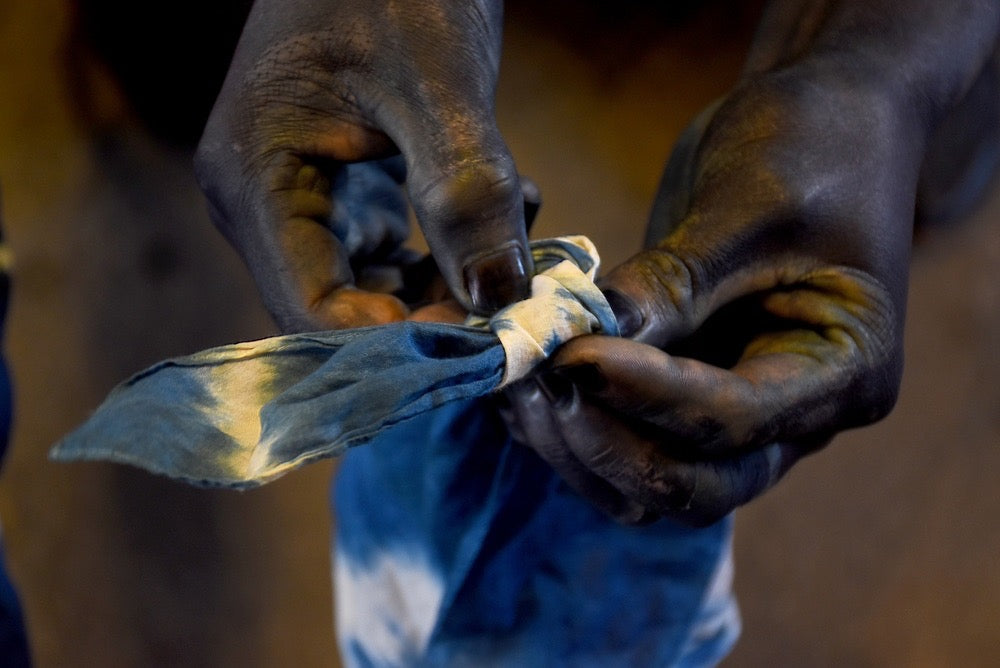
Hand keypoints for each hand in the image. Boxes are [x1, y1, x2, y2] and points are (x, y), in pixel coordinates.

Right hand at [195, 0, 529, 332]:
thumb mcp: (435, 81)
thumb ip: (465, 188)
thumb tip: (500, 297)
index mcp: (255, 179)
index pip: (311, 309)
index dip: (393, 345)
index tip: (483, 343)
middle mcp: (263, 203)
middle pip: (340, 308)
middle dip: (431, 316)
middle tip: (516, 305)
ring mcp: (298, 198)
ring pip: (371, 288)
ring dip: (449, 285)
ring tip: (520, 245)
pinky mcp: (339, 190)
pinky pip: (388, 253)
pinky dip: (448, 251)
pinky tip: (507, 213)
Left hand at [504, 65, 916, 526]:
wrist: (822, 120)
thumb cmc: (808, 146)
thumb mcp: (746, 206)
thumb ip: (670, 285)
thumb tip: (579, 345)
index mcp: (846, 371)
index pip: (736, 420)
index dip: (647, 396)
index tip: (571, 355)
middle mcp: (797, 418)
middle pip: (693, 482)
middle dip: (607, 442)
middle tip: (538, 377)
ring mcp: (740, 416)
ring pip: (648, 482)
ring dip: (579, 444)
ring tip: (521, 378)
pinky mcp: (687, 396)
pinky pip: (627, 442)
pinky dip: (574, 424)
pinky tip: (528, 379)